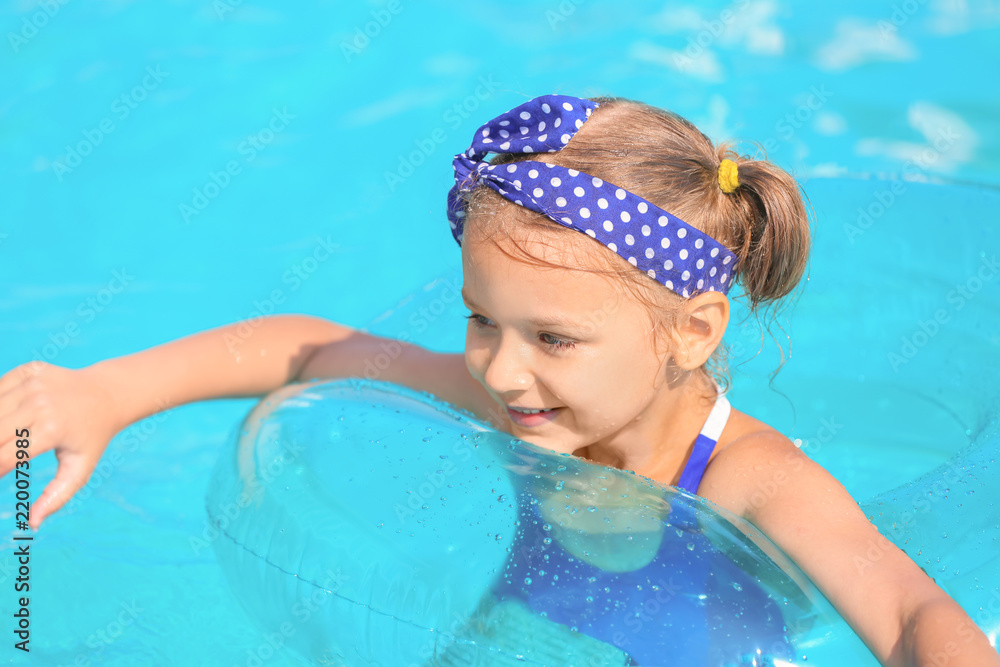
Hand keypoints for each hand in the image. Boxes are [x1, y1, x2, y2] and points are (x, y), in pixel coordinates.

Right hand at [0, 361, 122, 529]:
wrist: (108, 393)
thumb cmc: (91, 437)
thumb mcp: (80, 468)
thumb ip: (56, 496)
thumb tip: (33, 524)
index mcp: (53, 430)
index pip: (5, 457)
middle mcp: (40, 403)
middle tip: (0, 461)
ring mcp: (32, 383)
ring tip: (4, 443)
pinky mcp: (27, 370)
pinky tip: (4, 421)